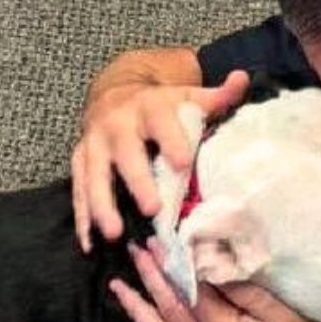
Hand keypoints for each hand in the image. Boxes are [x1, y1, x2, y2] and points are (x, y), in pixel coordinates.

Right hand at [72, 70, 249, 251]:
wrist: (113, 91)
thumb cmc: (159, 103)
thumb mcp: (186, 95)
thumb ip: (216, 95)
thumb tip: (242, 79)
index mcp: (148, 107)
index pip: (161, 123)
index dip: (172, 142)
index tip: (184, 164)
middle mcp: (117, 125)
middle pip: (125, 154)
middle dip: (138, 181)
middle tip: (152, 210)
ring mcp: (94, 145)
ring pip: (94, 176)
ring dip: (102, 205)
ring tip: (114, 233)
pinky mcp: (79, 161)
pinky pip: (78, 190)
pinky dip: (82, 217)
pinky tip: (89, 242)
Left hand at [108, 238, 320, 321]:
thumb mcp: (283, 312)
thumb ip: (245, 289)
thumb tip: (214, 264)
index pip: (190, 290)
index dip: (173, 263)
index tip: (161, 241)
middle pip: (169, 308)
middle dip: (150, 277)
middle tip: (136, 251)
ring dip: (135, 310)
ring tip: (119, 287)